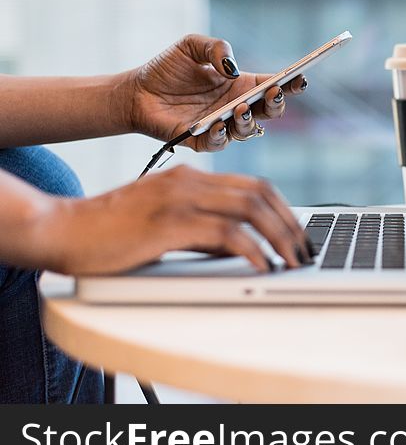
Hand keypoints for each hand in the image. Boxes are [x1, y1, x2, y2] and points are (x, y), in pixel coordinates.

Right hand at [24, 165, 313, 274]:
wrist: (62, 230)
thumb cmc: (110, 232)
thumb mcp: (166, 223)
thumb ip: (203, 229)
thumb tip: (241, 248)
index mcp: (190, 177)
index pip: (254, 185)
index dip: (284, 209)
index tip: (298, 234)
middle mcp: (189, 181)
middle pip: (260, 193)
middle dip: (291, 224)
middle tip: (305, 251)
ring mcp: (179, 198)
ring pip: (250, 209)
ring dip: (280, 237)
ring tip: (293, 261)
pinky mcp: (169, 222)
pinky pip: (226, 233)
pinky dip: (252, 250)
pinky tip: (263, 266)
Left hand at [123, 34, 307, 150]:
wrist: (136, 91)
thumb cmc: (167, 69)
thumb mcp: (191, 46)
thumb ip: (216, 48)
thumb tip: (232, 68)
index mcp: (241, 85)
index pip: (273, 86)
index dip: (290, 83)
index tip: (300, 77)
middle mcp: (236, 107)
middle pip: (269, 112)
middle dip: (276, 104)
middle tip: (273, 93)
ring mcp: (222, 126)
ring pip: (248, 130)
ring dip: (249, 120)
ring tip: (240, 108)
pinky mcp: (202, 141)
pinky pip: (219, 142)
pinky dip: (221, 135)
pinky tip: (218, 123)